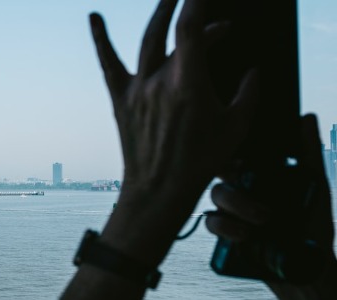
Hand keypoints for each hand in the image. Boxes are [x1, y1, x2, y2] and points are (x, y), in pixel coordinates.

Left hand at [91, 0, 257, 265]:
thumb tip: (255, 72)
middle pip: (172, 33)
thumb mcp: (236, 128)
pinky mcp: (120, 100)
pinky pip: (109, 64)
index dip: (197, 6)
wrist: (159, 190)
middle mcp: (159, 82)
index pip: (191, 30)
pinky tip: (93, 17)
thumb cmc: (201, 163)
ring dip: (159, 16)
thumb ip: (249, 94)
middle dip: (185, 9)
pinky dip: (100, 39)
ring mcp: (137, 89)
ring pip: (147, 42)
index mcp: (189, 85)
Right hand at [206, 114, 336, 298]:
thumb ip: (308, 151)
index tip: (241, 160)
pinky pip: (211, 223)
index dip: (231, 153)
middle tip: (255, 195)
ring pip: (215, 197)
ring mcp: (232, 212)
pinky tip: (244, 234)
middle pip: (222, 175)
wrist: (307, 267)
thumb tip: (307, 117)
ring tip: (261, 221)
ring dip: (236, 206)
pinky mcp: (224, 234)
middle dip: (235, 183)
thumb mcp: (315, 185)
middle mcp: (242, 190)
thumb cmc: (314, 225)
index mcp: (259, 176)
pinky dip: (224, 227)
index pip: (236, 156)